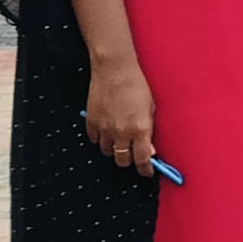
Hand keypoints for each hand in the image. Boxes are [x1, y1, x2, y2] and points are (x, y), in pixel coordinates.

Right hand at [84, 59, 159, 177]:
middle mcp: (121, 132)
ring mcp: (104, 128)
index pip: (142, 159)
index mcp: (140, 129)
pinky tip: (107, 130)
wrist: (114, 70)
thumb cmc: (136, 85)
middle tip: (133, 154)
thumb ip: (149, 131)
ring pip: (107, 152)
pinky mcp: (91, 122)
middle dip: (129, 160)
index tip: (147, 171)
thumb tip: (149, 151)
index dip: (145, 169)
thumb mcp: (151, 109)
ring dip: (114, 149)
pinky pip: (95, 140)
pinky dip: (101, 139)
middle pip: (122, 160)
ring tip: (120, 139)